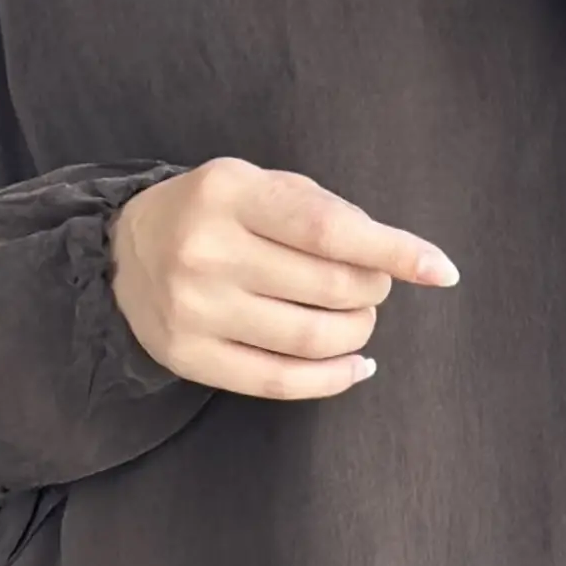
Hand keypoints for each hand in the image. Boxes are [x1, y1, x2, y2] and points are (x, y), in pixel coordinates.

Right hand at [112, 158, 457, 400]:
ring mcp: (196, 309)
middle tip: (373, 285)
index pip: (328, 229)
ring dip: (357, 332)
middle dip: (372, 290)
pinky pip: (280, 381)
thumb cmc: (213, 214)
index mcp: (230, 193)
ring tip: (358, 319)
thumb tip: (392, 256)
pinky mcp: (191, 357)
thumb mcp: (257, 184)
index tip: (441, 270)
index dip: (392, 251)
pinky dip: (332, 378)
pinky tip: (355, 366)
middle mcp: (208, 252)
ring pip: (310, 338)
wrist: (124, 253)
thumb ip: (320, 210)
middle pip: (328, 288)